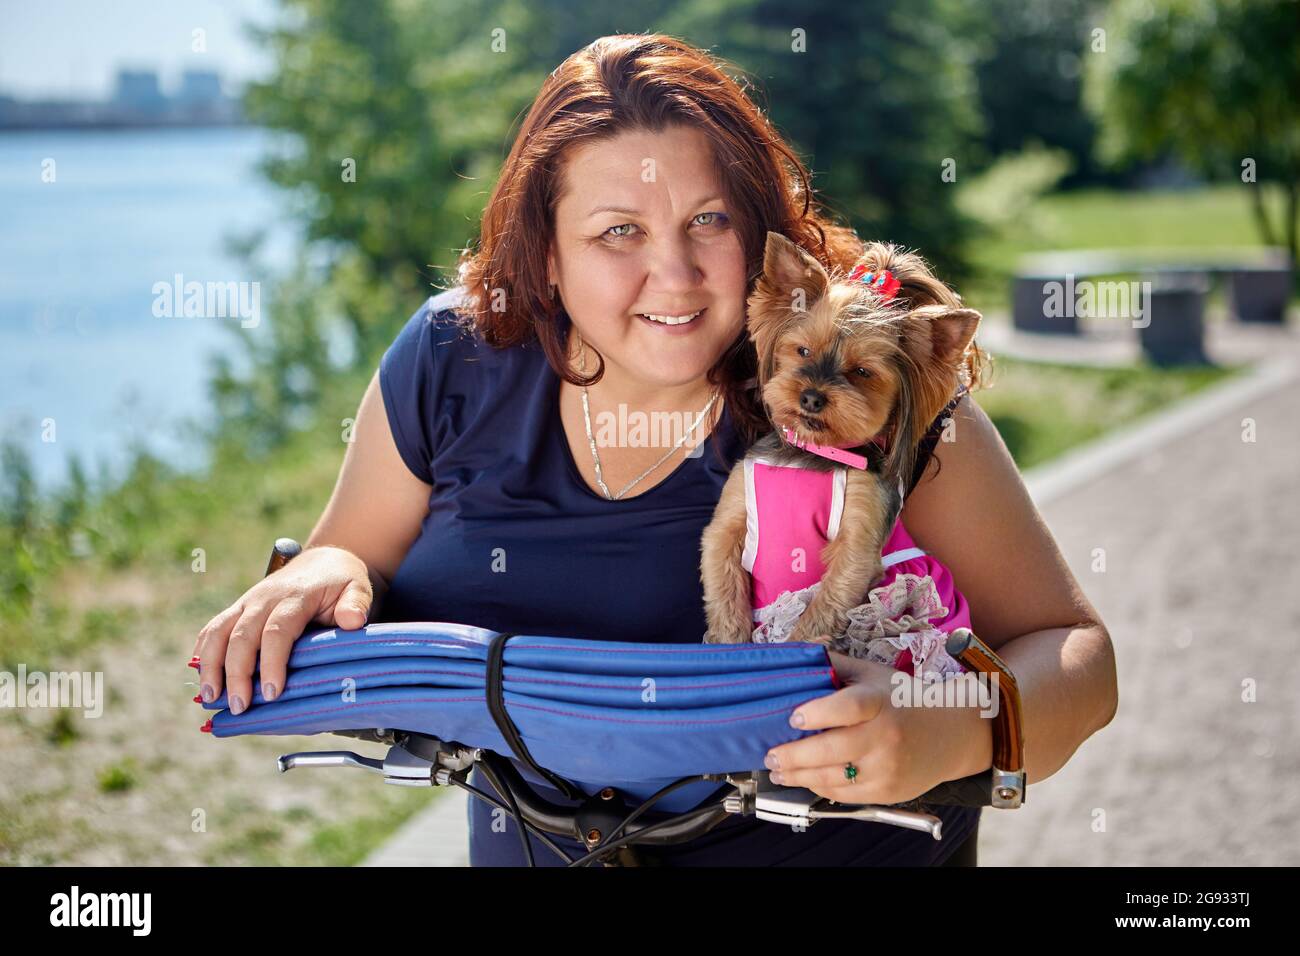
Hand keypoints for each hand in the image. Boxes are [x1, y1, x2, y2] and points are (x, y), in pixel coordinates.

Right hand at [191, 546, 374, 714]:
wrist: (321, 562)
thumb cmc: (341, 582)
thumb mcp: (357, 588)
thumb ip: (356, 604)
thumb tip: (352, 621)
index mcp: (294, 596)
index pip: (277, 630)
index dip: (272, 662)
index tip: (271, 692)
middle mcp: (264, 598)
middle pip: (242, 635)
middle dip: (237, 672)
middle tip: (239, 706)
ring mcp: (247, 602)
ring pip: (218, 631)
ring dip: (210, 665)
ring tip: (211, 697)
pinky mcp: (238, 609)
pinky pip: (213, 628)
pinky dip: (203, 652)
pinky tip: (202, 677)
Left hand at [763, 649, 988, 804]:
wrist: (950, 734)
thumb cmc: (903, 699)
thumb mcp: (873, 675)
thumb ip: (835, 666)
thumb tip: (796, 656)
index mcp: (879, 702)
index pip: (848, 708)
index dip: (819, 713)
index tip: (794, 717)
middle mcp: (885, 736)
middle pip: (833, 750)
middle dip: (794, 755)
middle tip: (771, 755)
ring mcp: (887, 767)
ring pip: (834, 778)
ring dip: (799, 776)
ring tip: (778, 771)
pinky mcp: (887, 790)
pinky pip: (846, 794)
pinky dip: (821, 788)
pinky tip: (805, 780)